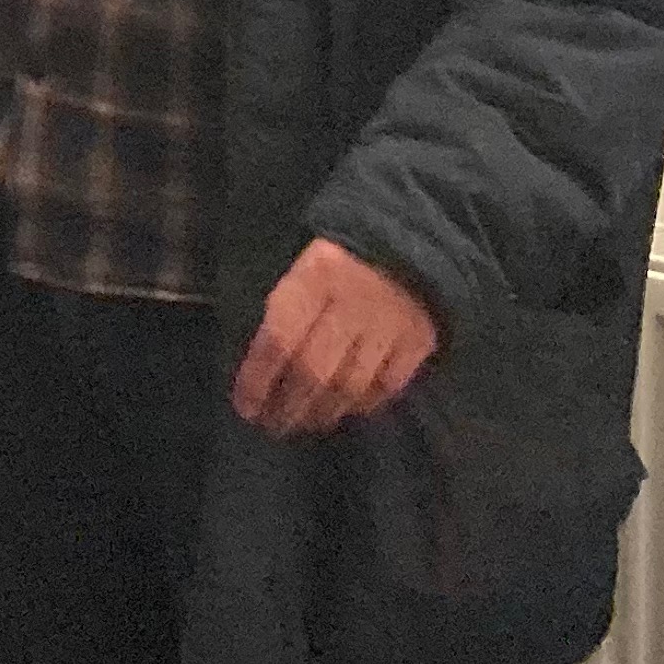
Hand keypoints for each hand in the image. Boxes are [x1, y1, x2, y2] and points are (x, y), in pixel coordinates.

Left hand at [230, 237, 438, 436]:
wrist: (408, 237)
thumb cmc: (340, 256)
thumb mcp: (303, 267)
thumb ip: (285, 310)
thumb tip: (262, 366)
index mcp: (314, 278)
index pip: (279, 339)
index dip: (258, 380)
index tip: (245, 408)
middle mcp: (351, 304)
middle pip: (314, 371)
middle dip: (288, 407)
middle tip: (274, 426)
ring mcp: (388, 325)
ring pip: (349, 384)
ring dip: (323, 412)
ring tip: (305, 423)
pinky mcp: (418, 340)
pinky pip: (387, 385)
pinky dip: (364, 403)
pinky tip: (347, 409)